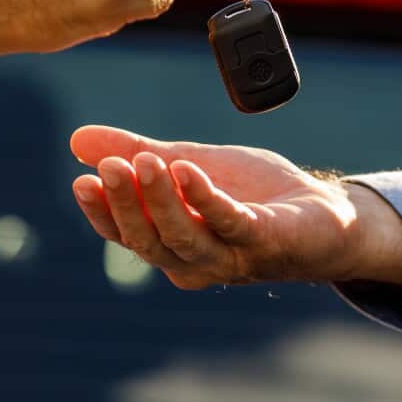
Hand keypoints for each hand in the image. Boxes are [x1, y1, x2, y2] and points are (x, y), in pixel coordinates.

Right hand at [68, 125, 401, 289]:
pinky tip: (188, 171)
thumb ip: (138, 152)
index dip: (102, 210)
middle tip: (106, 167)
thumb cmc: (255, 195)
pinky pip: (231, 224)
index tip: (82, 178)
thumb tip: (76, 140)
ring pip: (184, 238)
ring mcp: (232, 257)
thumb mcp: (189, 163)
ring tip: (145, 162)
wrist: (324, 211)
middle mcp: (197, 261)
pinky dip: (206, 200)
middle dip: (123, 204)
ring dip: (160, 201)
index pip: (125, 233)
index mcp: (172, 245)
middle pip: (148, 240)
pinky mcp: (266, 241)